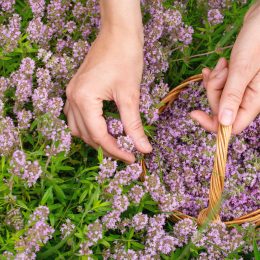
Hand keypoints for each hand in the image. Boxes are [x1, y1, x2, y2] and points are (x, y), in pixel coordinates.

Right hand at [64, 29, 151, 163]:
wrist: (118, 32)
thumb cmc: (125, 58)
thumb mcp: (131, 94)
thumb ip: (134, 125)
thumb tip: (143, 148)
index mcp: (83, 99)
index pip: (99, 136)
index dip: (116, 151)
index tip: (132, 158)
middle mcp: (72, 97)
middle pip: (87, 135)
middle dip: (107, 147)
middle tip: (126, 152)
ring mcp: (72, 92)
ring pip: (78, 128)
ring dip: (95, 138)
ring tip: (115, 143)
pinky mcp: (76, 89)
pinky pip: (76, 116)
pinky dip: (89, 126)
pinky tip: (103, 127)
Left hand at [191, 2, 259, 133]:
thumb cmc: (258, 39)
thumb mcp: (243, 69)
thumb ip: (233, 96)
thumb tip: (224, 123)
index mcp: (254, 101)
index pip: (232, 126)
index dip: (212, 124)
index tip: (193, 113)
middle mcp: (249, 98)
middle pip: (220, 108)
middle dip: (214, 90)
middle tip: (221, 71)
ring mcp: (243, 89)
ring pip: (218, 95)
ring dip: (216, 80)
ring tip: (224, 64)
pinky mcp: (237, 80)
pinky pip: (220, 85)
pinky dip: (216, 76)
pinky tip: (219, 65)